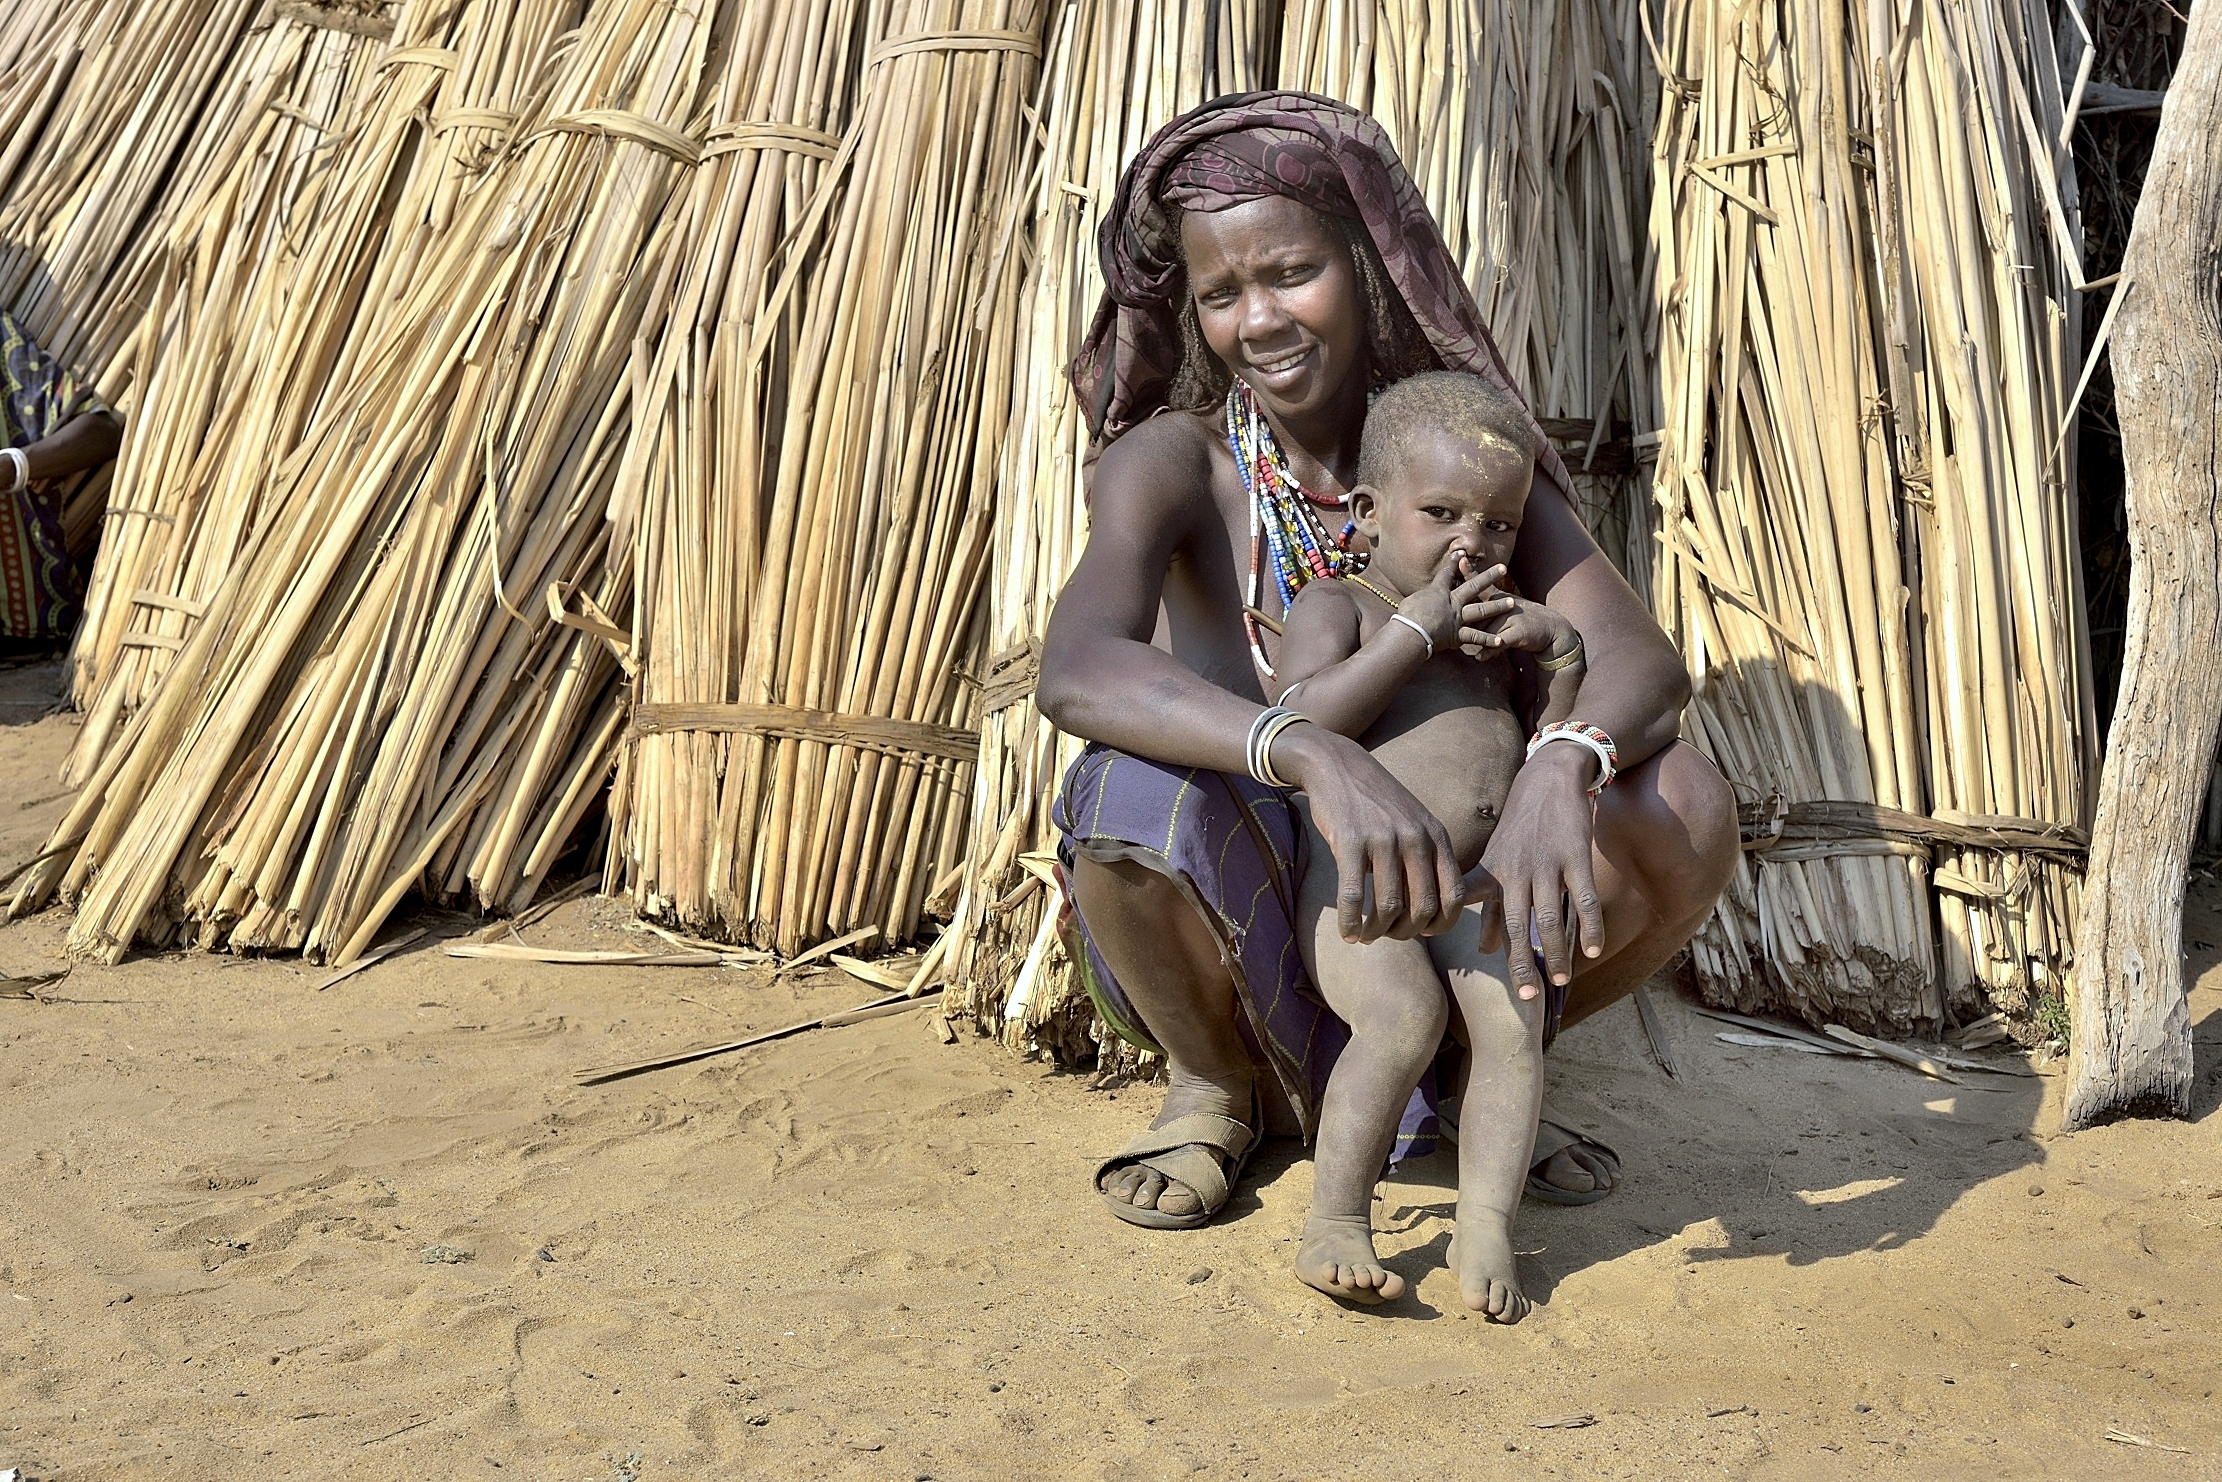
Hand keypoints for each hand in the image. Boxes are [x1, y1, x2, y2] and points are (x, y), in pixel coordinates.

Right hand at [1275, 724, 1465, 942]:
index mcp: (1436, 836)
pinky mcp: (1349, 842)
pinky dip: (1351, 923)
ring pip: (1388, 907)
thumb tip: (1433, 912)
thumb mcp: (1415, 823)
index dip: (1442, 924)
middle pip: (1422, 908)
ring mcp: (1382, 839)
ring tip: (1367, 936)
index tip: (1424, 932)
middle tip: (1391, 935)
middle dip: (1407, 933)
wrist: (1338, 765)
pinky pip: (1353, 896)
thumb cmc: (1378, 803)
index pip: (1455, 896)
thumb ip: (1429, 859)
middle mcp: (1414, 838)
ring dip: (1377, 931)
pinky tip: (1348, 933)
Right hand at [1395, 556, 1499, 655]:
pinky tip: (1500, 641)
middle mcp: (1452, 603)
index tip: (1461, 554)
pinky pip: (1475, 638)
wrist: (1411, 631)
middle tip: (1503, 568)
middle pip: (1473, 586)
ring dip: (1497, 606)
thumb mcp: (1410, 601)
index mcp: (1438, 592)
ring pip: (1481, 610)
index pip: (1447, 574)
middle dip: (1488, 576)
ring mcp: (1457, 618)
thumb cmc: (1406, 616)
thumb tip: (1417, 601)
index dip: (1454, 563)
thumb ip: (1419, 599)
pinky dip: (1487, 640)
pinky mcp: (1457, 635)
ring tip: (1511, 602)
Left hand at [1458, 578, 1576, 660]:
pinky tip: (1479, 657)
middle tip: (1447, 615)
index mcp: (1501, 598)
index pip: (1483, 584)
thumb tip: (1466, 606)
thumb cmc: (1524, 619)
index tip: (1461, 560)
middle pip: (1479, 607)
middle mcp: (1505, 605)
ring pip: (1486, 628)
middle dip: (1463, 610)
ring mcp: (1512, 618)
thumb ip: (1489, 604)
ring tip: (1457, 645)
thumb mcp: (1508, 607)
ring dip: (1474, 638)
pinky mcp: (1518, 632)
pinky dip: (1488, 651)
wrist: (1551, 630)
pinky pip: (1498, 643)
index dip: (1471, 572)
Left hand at [1473, 744, 1604, 994]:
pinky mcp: (1575, 856)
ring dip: (1556, 952)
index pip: (1484, 917)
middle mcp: (1515, 871)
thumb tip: (1482, 948)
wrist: (1548, 780)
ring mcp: (1545, 864)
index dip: (1486, 947)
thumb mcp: (1494, 861)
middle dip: (1520, 962)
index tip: (1478, 967)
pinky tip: (1593, 950)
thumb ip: (1487, 904)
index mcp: (1492, 873)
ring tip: (1562, 981)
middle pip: (1515, 924)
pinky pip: (1582, 898)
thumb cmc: (1518, 828)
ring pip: (1548, 916)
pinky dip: (1589, 925)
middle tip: (1527, 997)